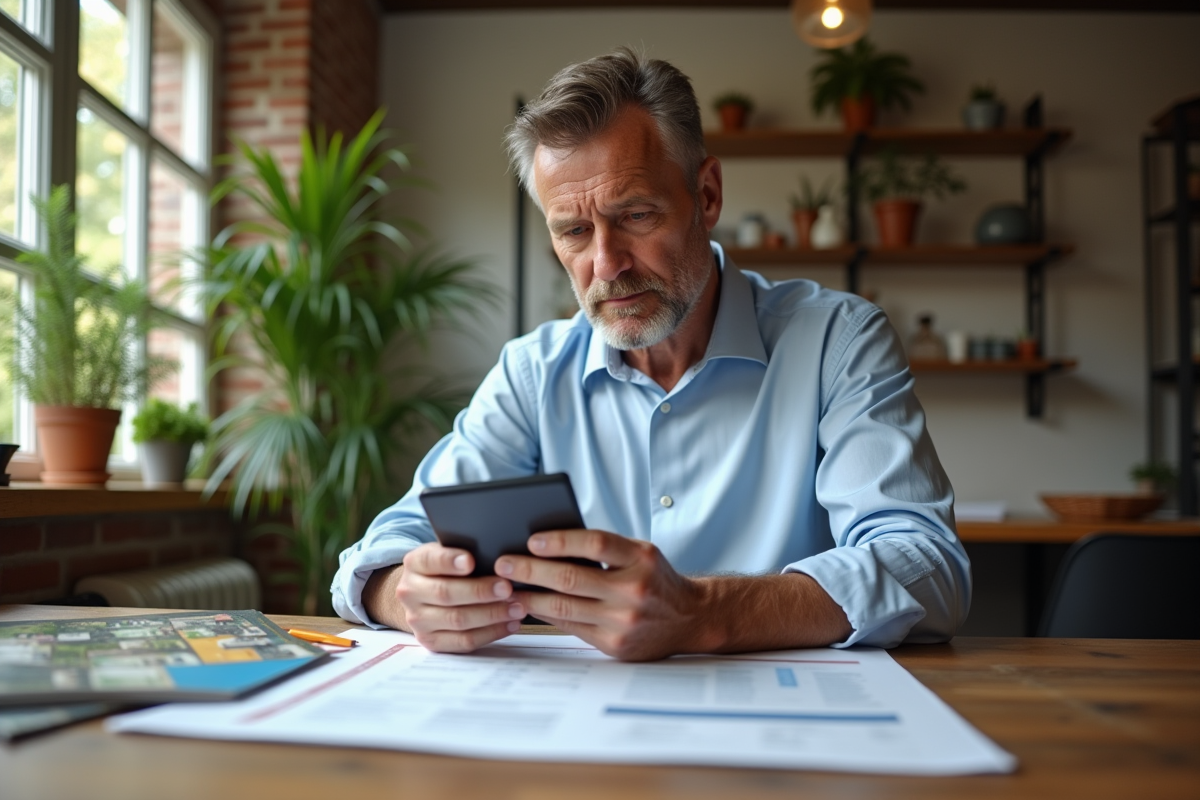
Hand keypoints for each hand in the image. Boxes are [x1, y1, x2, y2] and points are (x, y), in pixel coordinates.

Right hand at [390, 542, 527, 652]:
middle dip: (479, 591)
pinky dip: (491, 633)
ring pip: (457, 620)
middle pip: (446, 594)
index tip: (471, 561)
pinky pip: (464, 641)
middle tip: (507, 587)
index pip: (430, 560)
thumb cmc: (447, 570)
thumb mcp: (448, 553)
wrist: (423, 596)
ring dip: (491, 614)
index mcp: (414, 564)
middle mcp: (410, 592)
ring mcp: (418, 620)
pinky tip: (510, 624)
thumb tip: (499, 555)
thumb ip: (464, 552)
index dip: (450, 561)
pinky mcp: (431, 642)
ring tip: (517, 607)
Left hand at [495, 529, 709, 660]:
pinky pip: (571, 627)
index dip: (561, 541)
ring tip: (506, 589)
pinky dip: (546, 616)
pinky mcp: (615, 644)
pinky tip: (529, 607)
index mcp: (642, 558)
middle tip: (502, 564)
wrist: (690, 618)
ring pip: (564, 607)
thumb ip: (605, 549)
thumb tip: (549, 546)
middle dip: (530, 570)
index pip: (596, 544)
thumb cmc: (656, 578)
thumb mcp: (641, 553)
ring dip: (529, 597)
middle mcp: (634, 589)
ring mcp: (624, 620)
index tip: (532, 540)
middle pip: (572, 578)